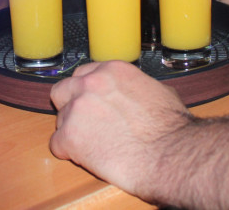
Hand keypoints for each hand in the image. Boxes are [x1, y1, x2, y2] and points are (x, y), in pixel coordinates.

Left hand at [50, 61, 189, 201]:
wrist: (169, 155)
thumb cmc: (172, 128)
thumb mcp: (160, 92)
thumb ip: (137, 88)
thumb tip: (139, 94)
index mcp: (112, 70)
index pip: (84, 74)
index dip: (87, 92)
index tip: (92, 103)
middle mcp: (90, 83)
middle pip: (63, 90)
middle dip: (71, 106)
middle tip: (85, 122)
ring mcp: (77, 108)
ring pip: (60, 118)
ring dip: (72, 131)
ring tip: (93, 145)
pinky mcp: (70, 136)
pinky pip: (56, 144)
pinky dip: (68, 152)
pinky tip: (87, 158)